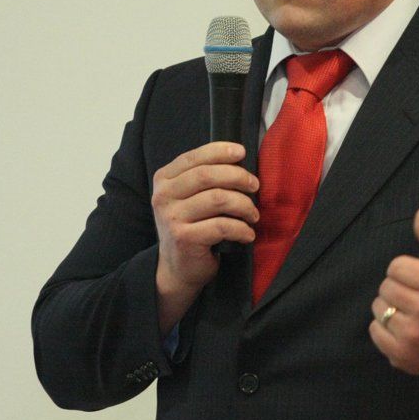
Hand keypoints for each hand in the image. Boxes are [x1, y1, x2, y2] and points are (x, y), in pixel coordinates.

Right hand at [152, 141, 258, 332]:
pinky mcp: (184, 238)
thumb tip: (238, 159)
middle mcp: (163, 196)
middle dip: (238, 177)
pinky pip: (222, 226)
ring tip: (253, 214)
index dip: (219, 151)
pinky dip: (241, 229)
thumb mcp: (188, 198)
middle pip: (207, 175)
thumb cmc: (191, 227)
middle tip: (255, 185)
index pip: (194, 157)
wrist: (177, 268)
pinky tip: (248, 234)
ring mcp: (172, 218)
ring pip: (218, 199)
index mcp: (164, 180)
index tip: (241, 152)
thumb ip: (203, 178)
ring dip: (244, 205)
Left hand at [369, 206, 418, 375]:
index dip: (407, 271)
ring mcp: (413, 335)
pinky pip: (375, 330)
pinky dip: (383, 328)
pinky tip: (403, 329)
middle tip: (416, 298)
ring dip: (390, 308)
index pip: (396, 266)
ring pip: (378, 307)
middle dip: (398, 289)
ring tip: (410, 314)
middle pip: (385, 286)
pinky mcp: (402, 354)